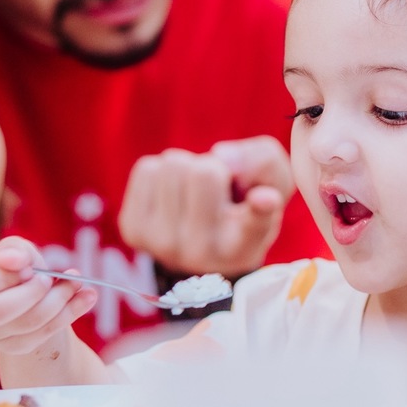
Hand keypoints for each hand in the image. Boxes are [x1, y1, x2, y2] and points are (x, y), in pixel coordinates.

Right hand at [0, 236, 96, 355]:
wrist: (30, 290)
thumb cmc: (18, 264)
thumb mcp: (16, 249)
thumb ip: (13, 249)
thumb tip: (14, 261)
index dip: (5, 276)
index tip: (28, 267)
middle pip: (0, 311)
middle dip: (35, 292)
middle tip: (51, 277)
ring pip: (28, 323)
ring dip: (59, 300)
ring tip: (76, 281)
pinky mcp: (16, 346)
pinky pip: (44, 334)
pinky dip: (71, 313)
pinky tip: (87, 296)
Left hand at [118, 136, 293, 277]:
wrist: (203, 247)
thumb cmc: (244, 209)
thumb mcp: (273, 185)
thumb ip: (264, 162)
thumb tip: (221, 154)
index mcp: (244, 246)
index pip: (255, 222)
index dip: (261, 207)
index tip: (265, 199)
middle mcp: (204, 252)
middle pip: (204, 171)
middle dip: (213, 168)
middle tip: (217, 192)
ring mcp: (163, 244)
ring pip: (173, 165)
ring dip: (186, 169)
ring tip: (195, 195)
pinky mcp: (134, 230)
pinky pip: (147, 169)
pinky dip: (161, 173)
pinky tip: (172, 197)